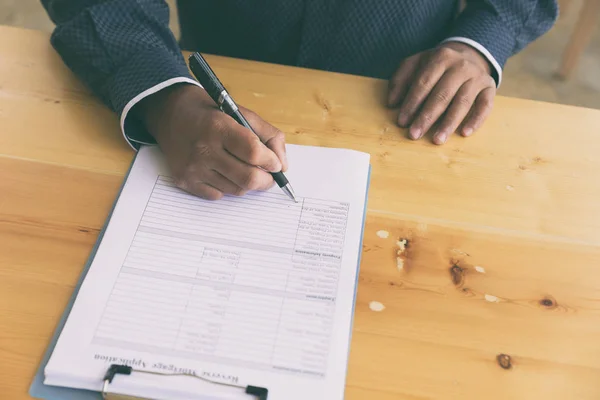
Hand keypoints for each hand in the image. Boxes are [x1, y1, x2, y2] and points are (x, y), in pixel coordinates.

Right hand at [135, 84, 287, 199]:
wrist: (170, 114)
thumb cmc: (209, 113)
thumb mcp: (240, 112)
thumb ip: (268, 135)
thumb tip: (282, 165)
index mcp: (219, 127)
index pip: (254, 152)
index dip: (271, 162)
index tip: (276, 164)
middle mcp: (204, 148)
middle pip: (248, 178)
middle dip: (266, 180)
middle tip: (269, 176)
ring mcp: (193, 167)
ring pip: (236, 190)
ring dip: (247, 183)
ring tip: (244, 169)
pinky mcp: (184, 180)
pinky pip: (218, 195)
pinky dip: (227, 187)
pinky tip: (223, 172)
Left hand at [388, 42, 495, 144]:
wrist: (468, 55)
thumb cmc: (436, 66)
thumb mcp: (416, 64)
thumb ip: (400, 79)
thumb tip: (391, 103)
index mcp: (440, 57)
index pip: (423, 83)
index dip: (412, 103)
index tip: (402, 122)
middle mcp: (461, 66)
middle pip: (442, 94)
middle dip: (426, 117)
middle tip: (414, 134)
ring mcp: (477, 76)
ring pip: (463, 102)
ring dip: (449, 123)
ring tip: (437, 140)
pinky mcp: (489, 87)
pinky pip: (485, 105)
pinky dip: (476, 119)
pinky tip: (465, 133)